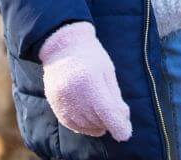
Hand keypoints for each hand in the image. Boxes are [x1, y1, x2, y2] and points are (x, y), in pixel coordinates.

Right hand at [38, 22, 131, 141]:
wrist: (62, 47)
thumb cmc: (91, 57)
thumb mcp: (108, 72)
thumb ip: (115, 98)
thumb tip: (123, 122)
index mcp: (91, 83)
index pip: (108, 114)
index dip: (119, 128)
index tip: (125, 134)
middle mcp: (74, 96)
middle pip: (99, 122)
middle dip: (110, 121)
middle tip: (115, 110)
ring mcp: (62, 103)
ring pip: (87, 126)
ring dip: (98, 124)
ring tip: (101, 111)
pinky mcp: (55, 107)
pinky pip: (74, 126)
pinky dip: (85, 125)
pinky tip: (90, 117)